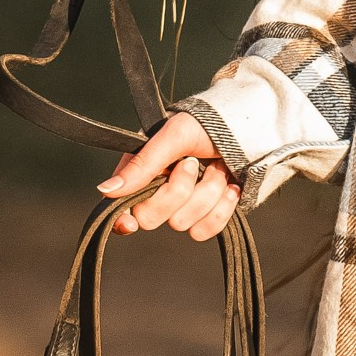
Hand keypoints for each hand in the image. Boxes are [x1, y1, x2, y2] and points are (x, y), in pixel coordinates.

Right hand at [98, 109, 240, 242]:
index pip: (120, 208)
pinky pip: (205, 231)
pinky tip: (230, 186)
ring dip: (207, 192)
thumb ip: (142, 163)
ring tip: (216, 167)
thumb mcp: (174, 136)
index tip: (131, 223)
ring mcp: (185, 207)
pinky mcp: (208, 216)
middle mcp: (159, 192)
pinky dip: (222, 207)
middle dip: (179, 190)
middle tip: (193, 164)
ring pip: (183, 225)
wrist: (250, 128)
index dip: (123, 220)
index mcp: (142, 171)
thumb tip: (104, 191)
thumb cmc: (206, 124)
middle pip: (151, 219)